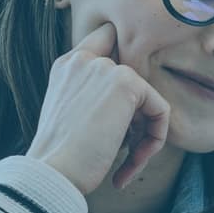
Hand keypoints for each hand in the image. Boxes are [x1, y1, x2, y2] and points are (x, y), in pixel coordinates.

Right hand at [26, 23, 169, 193]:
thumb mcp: (73, 117)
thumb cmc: (61, 157)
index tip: (127, 104)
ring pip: (148, 102)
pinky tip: (130, 166)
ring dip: (143, 139)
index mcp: (68, 66)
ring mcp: (106, 69)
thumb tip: (139, 104)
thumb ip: (97, 96)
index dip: (124, 66)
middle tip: (124, 152)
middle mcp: (85, 60)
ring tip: (125, 167)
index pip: (106, 39)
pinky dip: (153, 142)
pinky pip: (161, 112)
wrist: (53, 173)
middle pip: (136, 80)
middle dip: (137, 120)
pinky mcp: (128, 84)